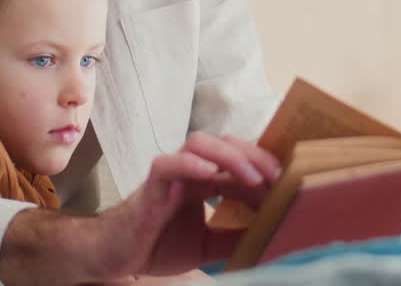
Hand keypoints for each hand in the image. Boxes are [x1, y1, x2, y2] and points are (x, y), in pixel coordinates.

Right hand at [98, 132, 279, 276]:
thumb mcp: (208, 245)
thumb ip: (234, 237)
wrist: (114, 256)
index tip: (286, 181)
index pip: (237, 160)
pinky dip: (189, 164)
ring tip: (251, 176)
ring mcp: (169, 175)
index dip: (262, 166)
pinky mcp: (150, 186)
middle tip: (276, 176)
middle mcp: (188, 170)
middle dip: (253, 154)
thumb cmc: (156, 244)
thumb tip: (271, 236)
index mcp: (203, 180)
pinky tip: (211, 174)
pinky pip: (167, 164)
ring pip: (199, 144)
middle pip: (224, 143)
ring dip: (229, 156)